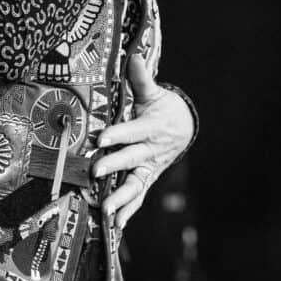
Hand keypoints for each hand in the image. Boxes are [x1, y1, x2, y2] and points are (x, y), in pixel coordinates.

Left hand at [93, 55, 195, 228]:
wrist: (184, 127)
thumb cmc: (163, 107)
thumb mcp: (154, 91)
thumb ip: (141, 78)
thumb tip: (134, 55)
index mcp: (151, 127)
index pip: (132, 131)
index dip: (117, 134)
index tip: (101, 138)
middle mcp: (151, 150)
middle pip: (131, 159)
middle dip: (114, 165)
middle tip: (95, 172)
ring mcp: (150, 167)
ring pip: (135, 184)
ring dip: (120, 198)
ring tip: (106, 210)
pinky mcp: (148, 178)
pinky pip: (138, 196)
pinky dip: (128, 211)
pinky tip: (116, 225)